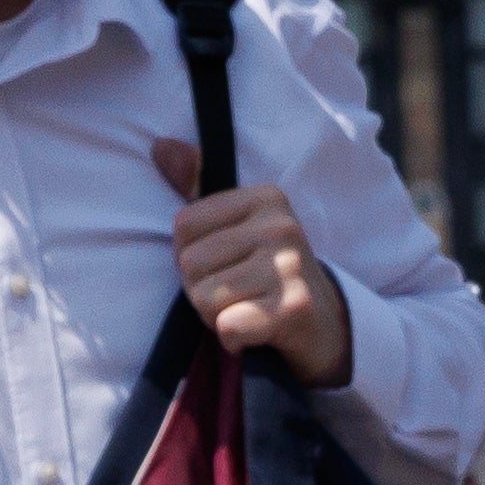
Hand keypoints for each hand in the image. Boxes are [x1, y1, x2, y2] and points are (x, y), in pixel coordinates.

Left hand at [153, 140, 352, 387]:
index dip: (193, 254)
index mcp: (266, 197)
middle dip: (202, 288)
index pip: (183, 226)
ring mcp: (291, 266)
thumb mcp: (236, 224)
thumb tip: (160, 146)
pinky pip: (227, 326)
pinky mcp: (294, 308)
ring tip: (248, 308)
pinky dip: (232, 338)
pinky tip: (255, 332)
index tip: (228, 263)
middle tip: (239, 292)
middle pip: (190, 263)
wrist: (324, 324)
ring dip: (216, 314)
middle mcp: (282, 225)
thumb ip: (197, 186)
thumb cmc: (267, 273)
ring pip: (203, 297)